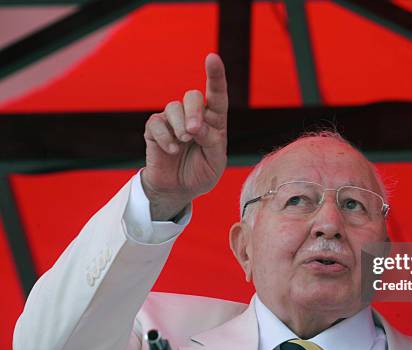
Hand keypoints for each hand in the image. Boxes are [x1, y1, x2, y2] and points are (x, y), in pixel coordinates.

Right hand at [142, 53, 227, 220]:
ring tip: (182, 144)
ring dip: (179, 127)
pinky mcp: (154, 129)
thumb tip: (196, 126)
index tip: (212, 58)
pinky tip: (171, 150)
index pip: (217, 95)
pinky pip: (156, 123)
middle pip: (192, 96)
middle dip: (193, 112)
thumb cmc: (200, 173)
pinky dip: (164, 137)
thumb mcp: (215, 162)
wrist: (178, 190)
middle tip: (192, 133)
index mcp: (214, 122)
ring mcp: (173, 121)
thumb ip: (211, 142)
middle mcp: (194, 116)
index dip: (215, 76)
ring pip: (173, 107)